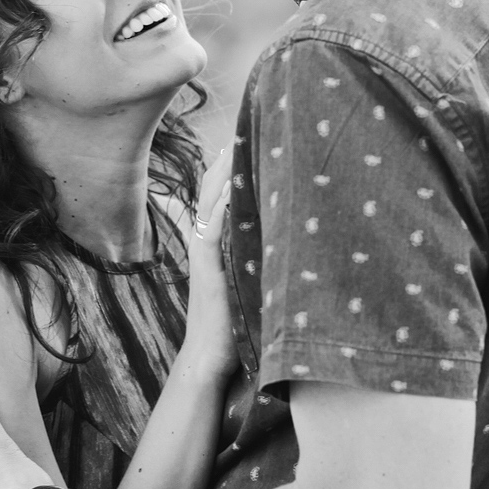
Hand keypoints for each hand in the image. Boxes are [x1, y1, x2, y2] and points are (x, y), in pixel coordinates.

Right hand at [180, 144, 237, 384]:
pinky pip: (212, 230)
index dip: (227, 165)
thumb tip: (285, 237)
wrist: (210, 360)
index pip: (217, 193)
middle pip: (209, 189)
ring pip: (208, 202)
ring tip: (236, 144)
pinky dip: (220, 206)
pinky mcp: (207, 270)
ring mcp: (203, 254)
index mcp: (214, 242)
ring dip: (223, 173)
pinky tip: (232, 187)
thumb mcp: (248, 280)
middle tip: (242, 127)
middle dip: (225, 158)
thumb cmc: (234, 326)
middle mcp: (204, 242)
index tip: (244, 136)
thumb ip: (256, 255)